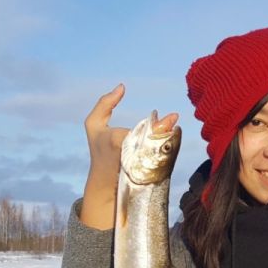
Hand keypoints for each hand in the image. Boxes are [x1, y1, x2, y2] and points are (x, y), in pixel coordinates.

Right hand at [80, 84, 177, 229]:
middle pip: (156, 140)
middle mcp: (133, 156)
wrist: (104, 181)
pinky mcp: (150, 175)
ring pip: (162, 151)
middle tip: (174, 117)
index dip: (158, 124)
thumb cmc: (99, 147)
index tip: (173, 117)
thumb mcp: (93, 125)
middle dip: (166, 129)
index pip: (143, 130)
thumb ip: (104, 104)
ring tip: (174, 128)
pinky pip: (164, 160)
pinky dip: (169, 150)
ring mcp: (143, 168)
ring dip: (170, 139)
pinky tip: (173, 140)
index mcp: (118, 141)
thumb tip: (122, 86)